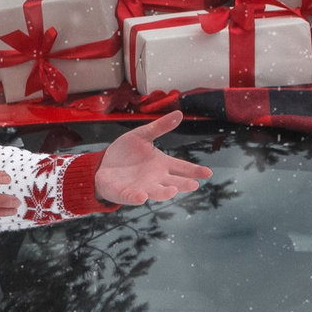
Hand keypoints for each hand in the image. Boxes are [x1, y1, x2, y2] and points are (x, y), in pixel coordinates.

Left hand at [95, 112, 212, 204]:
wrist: (104, 165)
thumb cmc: (126, 152)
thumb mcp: (142, 135)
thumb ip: (160, 127)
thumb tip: (179, 113)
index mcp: (162, 164)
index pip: (182, 168)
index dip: (195, 171)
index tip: (207, 172)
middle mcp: (156, 179)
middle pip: (174, 182)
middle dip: (183, 184)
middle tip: (194, 184)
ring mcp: (142, 187)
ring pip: (156, 192)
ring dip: (164, 193)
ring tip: (172, 191)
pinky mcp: (126, 193)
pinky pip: (133, 197)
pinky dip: (137, 197)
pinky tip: (142, 196)